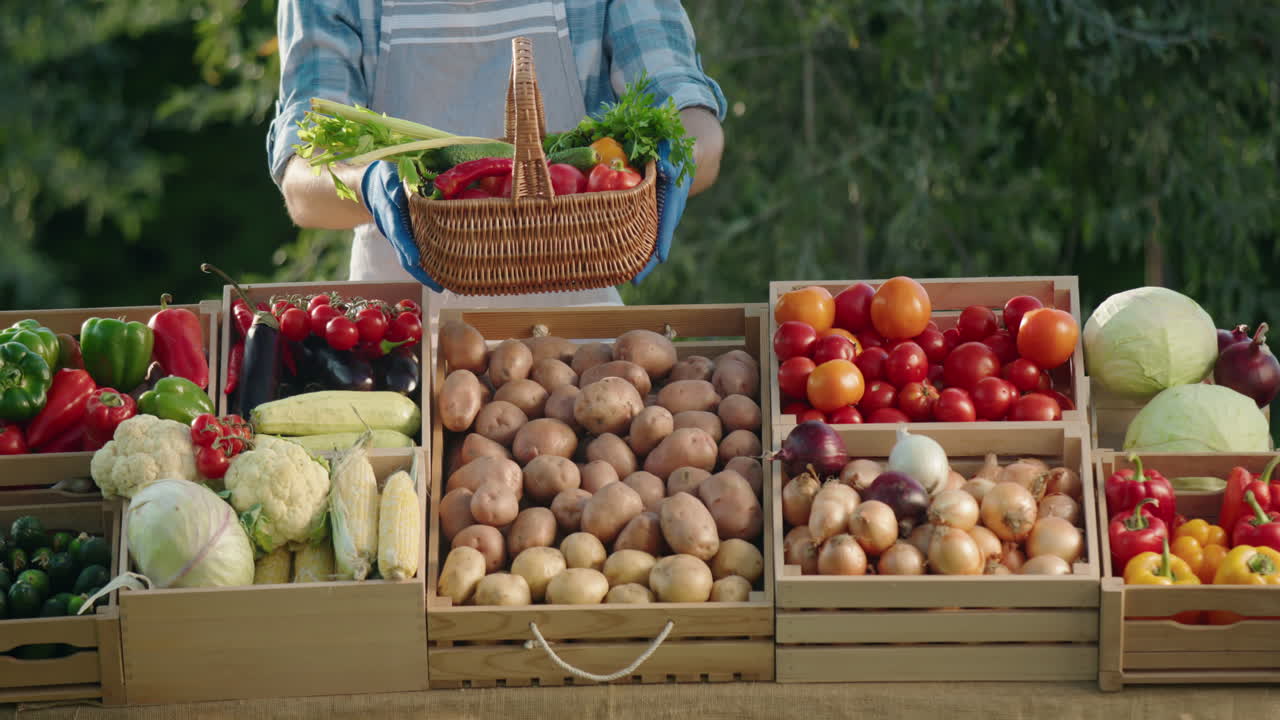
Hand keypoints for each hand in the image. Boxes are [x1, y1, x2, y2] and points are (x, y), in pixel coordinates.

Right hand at [359, 162, 443, 291]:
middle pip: (404, 255)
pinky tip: (440, 277)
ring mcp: (399, 238)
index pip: (398, 233)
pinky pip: (414, 256)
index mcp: (390, 214)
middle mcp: (394, 231)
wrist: (372, 189)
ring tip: (441, 287)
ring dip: (423, 274)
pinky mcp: (405, 240)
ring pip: (409, 260)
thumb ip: (390, 183)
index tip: (416, 259)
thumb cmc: (384, 179)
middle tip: (437, 286)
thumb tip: (397, 194)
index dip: (406, 246)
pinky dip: (425, 267)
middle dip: (419, 271)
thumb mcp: (385, 175)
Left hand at [632, 139, 690, 283]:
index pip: (668, 221)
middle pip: (659, 241)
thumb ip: (668, 159)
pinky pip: (643, 236)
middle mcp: (668, 212)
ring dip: (640, 261)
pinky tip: (618, 262)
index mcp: (674, 198)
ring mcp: (660, 217)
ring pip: (651, 242)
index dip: (664, 240)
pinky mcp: (652, 218)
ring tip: (628, 280)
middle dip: (647, 262)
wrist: (684, 157)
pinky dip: (634, 249)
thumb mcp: (672, 151)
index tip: (662, 258)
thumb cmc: (674, 150)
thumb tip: (664, 167)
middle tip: (635, 281)